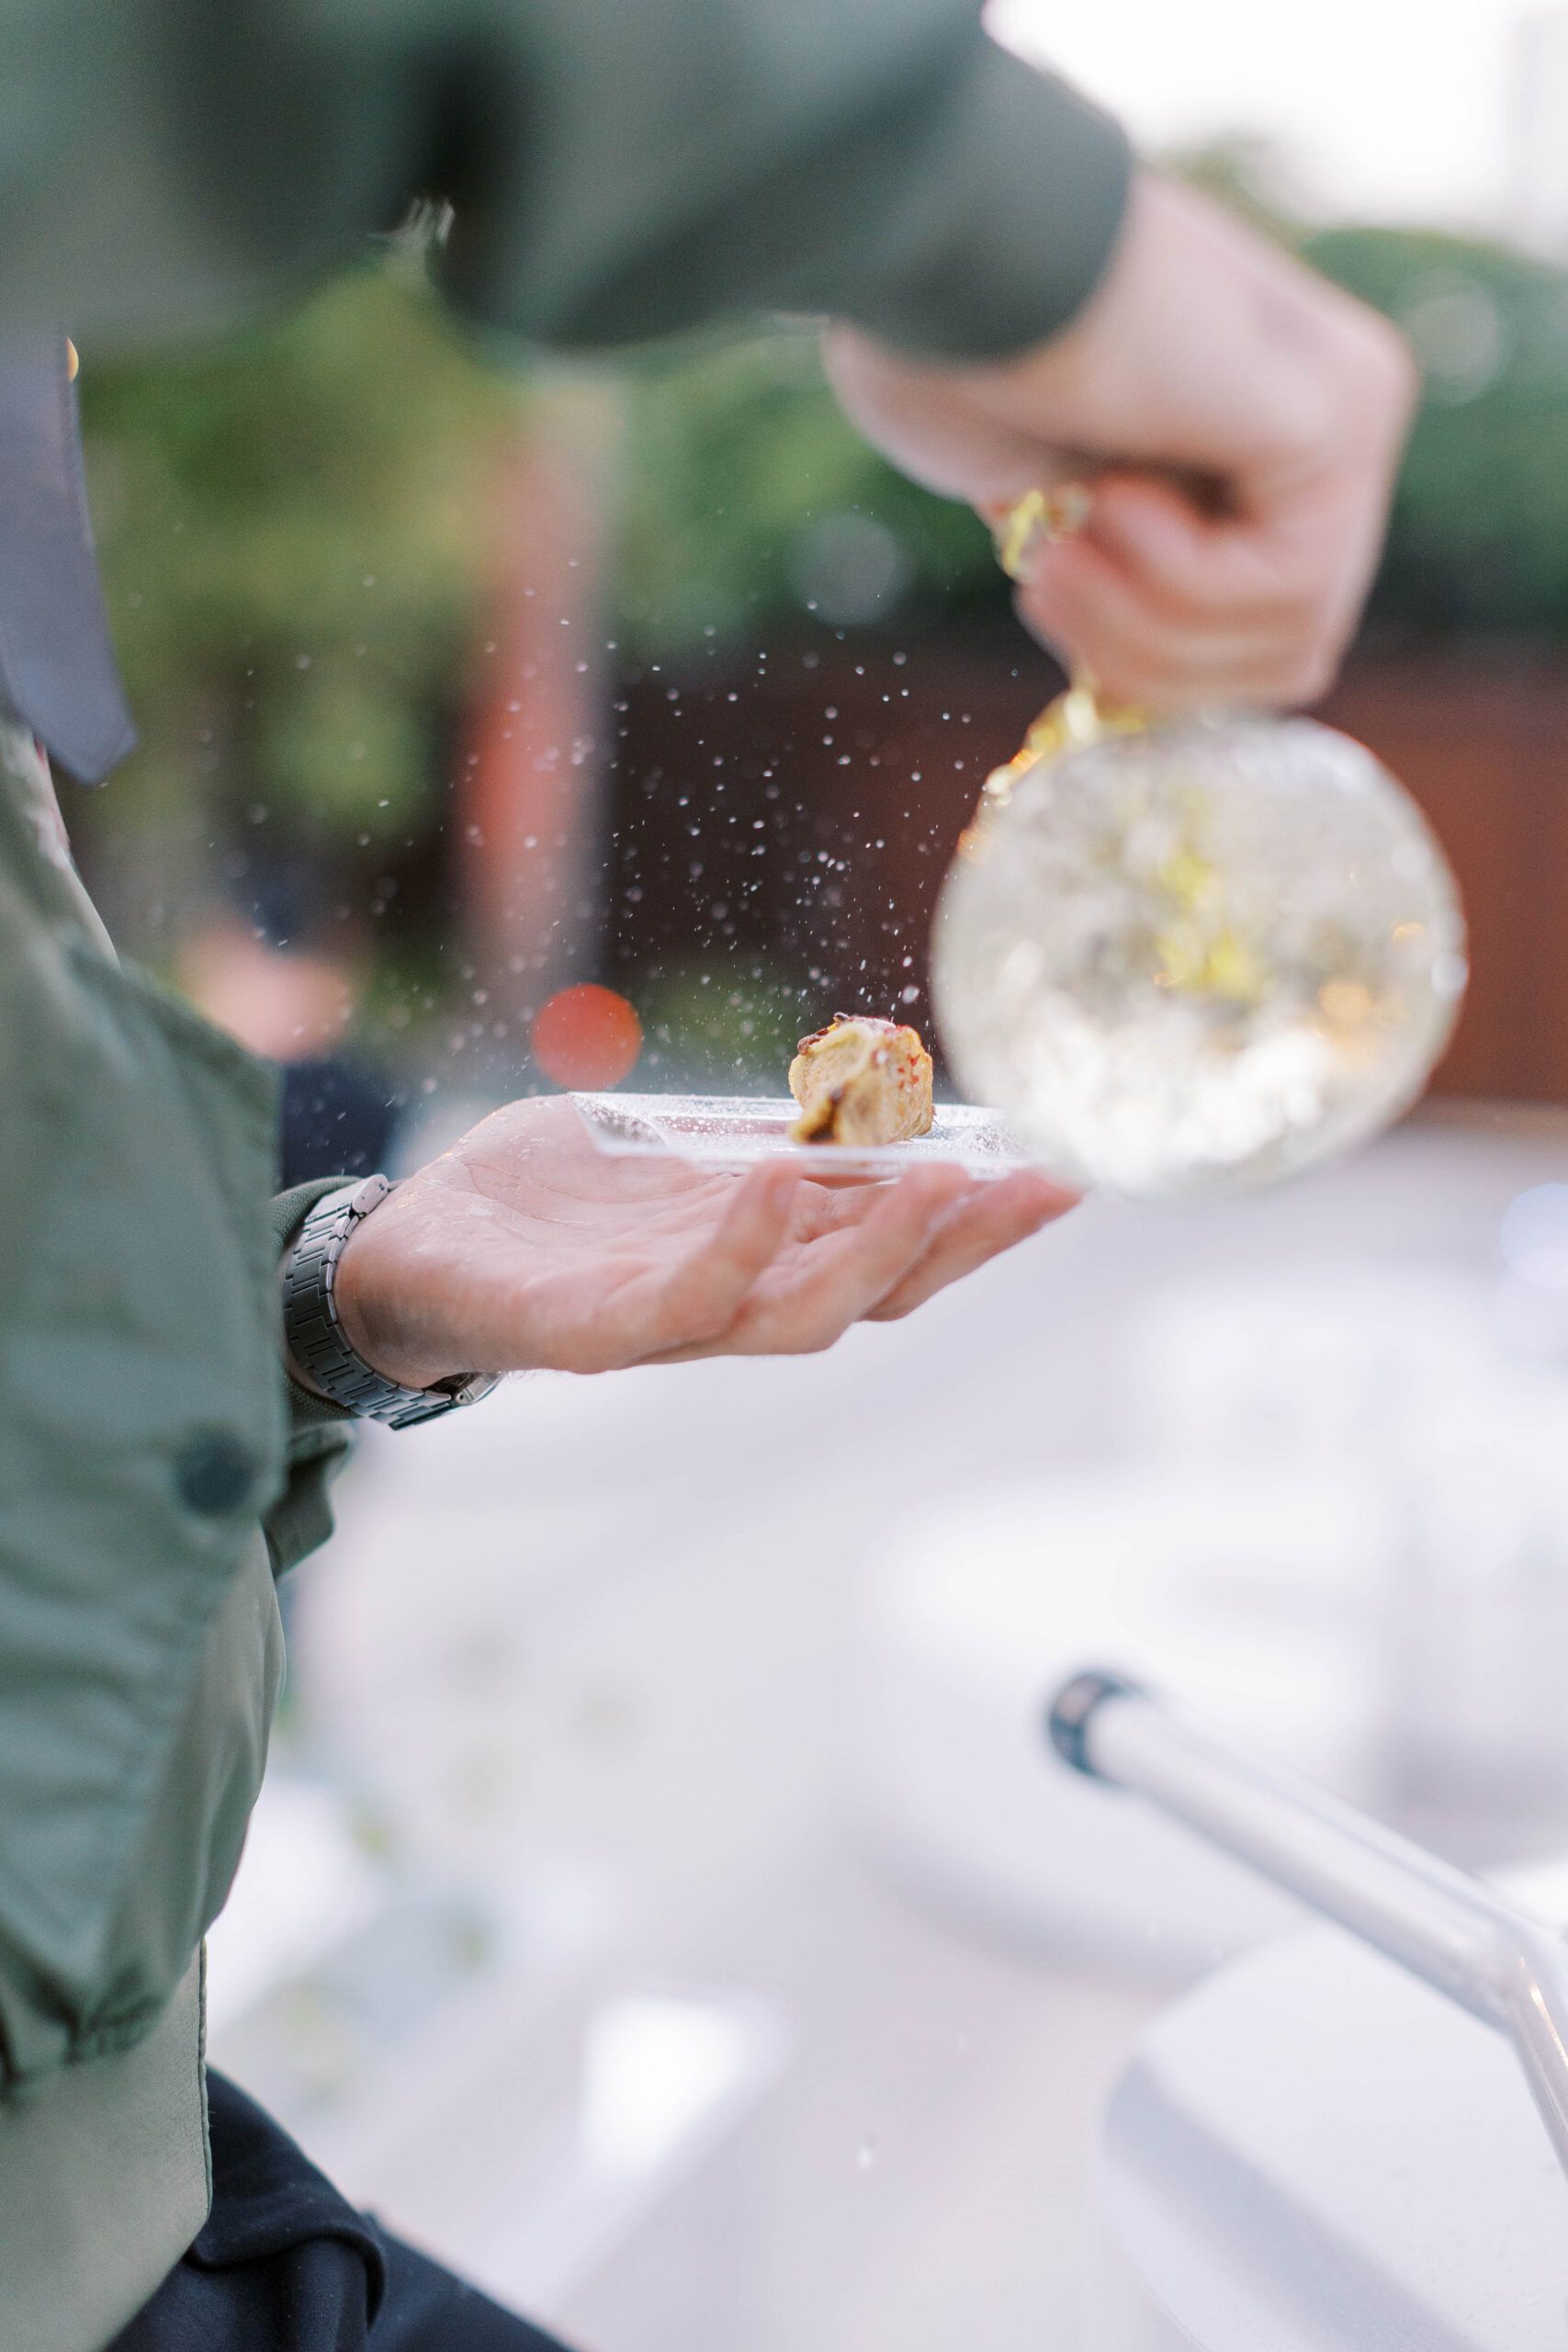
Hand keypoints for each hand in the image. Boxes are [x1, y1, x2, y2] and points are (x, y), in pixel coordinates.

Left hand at [328, 1096, 1072, 1386]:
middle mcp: (730, 1310)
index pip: (893, 1260)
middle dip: (963, 1245)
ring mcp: (663, 1328)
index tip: (1062, 1167)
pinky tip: (782, 1178)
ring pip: (800, 1317)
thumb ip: (761, 1150)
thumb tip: (874, 1119)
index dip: (979, 1225)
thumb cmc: (544, 1204)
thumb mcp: (670, 1157)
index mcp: (759, 1266)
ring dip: (876, 1253)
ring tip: (939, 1178)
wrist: (403, 1250)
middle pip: (875, 1299)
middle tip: (1039, 1180)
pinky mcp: (586, 1331)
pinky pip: (681, 1302)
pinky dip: (739, 1246)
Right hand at [823, 169, 1416, 709]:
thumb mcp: (1049, 508)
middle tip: (1044, 582)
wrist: (944, 252)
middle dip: (1146, 659)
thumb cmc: (952, 353)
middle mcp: (1339, 416)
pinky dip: (1172, 577)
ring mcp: (1355, 411)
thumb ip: (1123, 578)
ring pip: (1294, 641)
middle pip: (1290, 653)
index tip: (1045, 588)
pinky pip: (1284, 590)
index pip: (1268, 634)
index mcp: (1268, 432)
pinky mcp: (1343, 414)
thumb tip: (1142, 682)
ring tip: (1060, 549)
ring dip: (1144, 625)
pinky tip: (1112, 491)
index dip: (1148, 664)